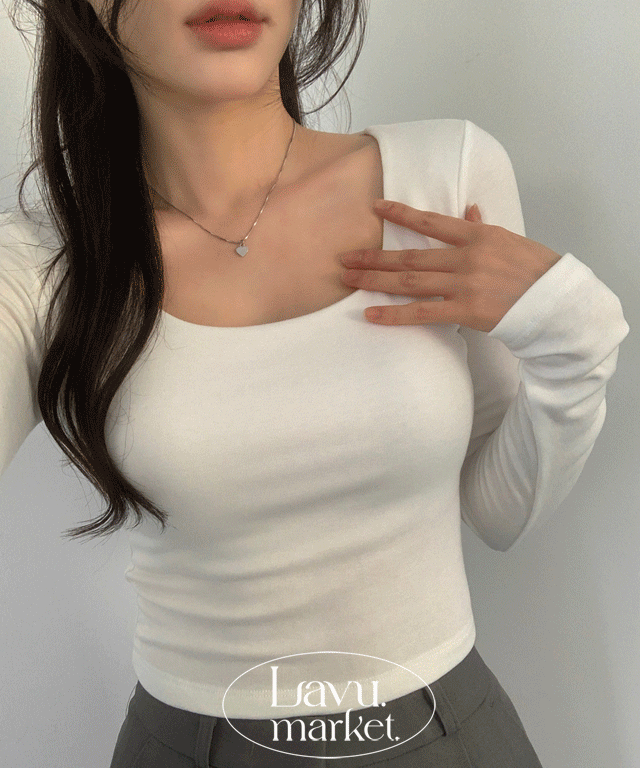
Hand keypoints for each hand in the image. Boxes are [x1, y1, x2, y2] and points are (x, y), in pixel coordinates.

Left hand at [340, 200, 562, 331]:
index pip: (430, 221)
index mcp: (477, 236)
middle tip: (345, 258)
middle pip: (409, 255)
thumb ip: (483, 228)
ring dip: (375, 280)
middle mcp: (465, 257)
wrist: (557, 303)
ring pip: (409, 280)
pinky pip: (422, 313)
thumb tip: (469, 211)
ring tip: (349, 279)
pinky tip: (371, 314)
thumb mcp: (510, 240)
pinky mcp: (465, 310)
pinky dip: (394, 314)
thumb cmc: (536, 271)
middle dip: (374, 257)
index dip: (400, 213)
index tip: (376, 207)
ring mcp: (464, 284)